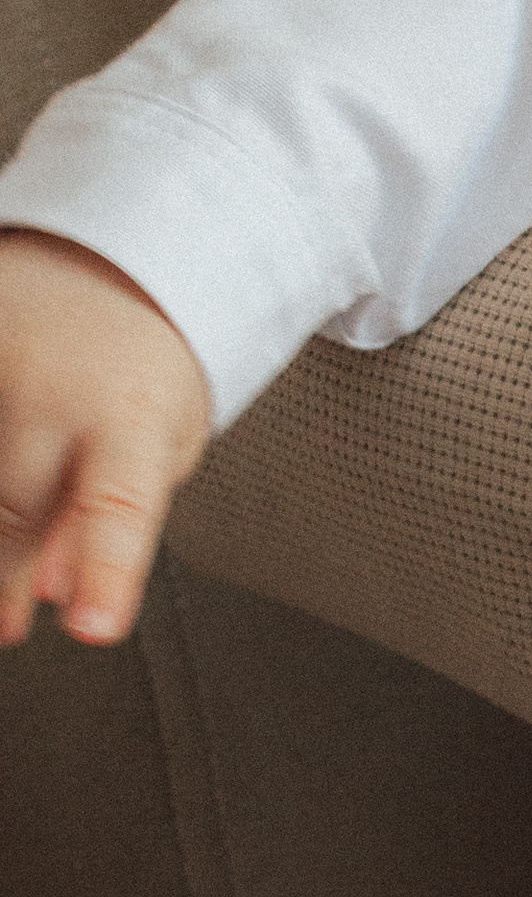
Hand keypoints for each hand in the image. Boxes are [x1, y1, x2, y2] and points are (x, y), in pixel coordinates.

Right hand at [0, 231, 211, 646]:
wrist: (99, 267)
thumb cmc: (135, 374)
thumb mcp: (152, 449)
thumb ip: (106, 520)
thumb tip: (54, 591)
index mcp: (129, 418)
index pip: (118, 506)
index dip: (107, 571)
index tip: (92, 628)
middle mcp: (51, 387)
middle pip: (13, 509)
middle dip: (4, 580)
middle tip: (8, 626)